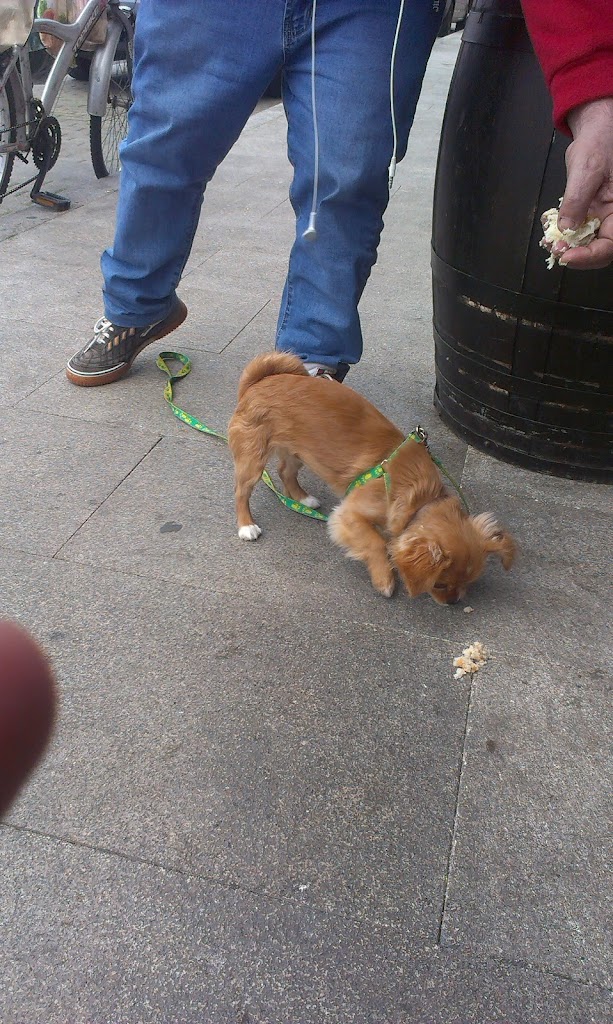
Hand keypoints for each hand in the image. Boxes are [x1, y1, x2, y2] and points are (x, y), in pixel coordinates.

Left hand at [556, 97, 612, 269]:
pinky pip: (576, 232)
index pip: (610, 245)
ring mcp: (599, 217)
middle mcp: (612, 217)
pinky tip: (550, 230)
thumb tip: (566, 229)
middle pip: (598, 249)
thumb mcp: (587, 169)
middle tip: (555, 250)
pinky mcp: (587, 214)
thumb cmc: (600, 143)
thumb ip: (577, 200)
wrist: (595, 131)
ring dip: (566, 247)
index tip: (567, 256)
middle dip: (576, 254)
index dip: (590, 256)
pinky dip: (561, 235)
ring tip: (550, 241)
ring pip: (585, 244)